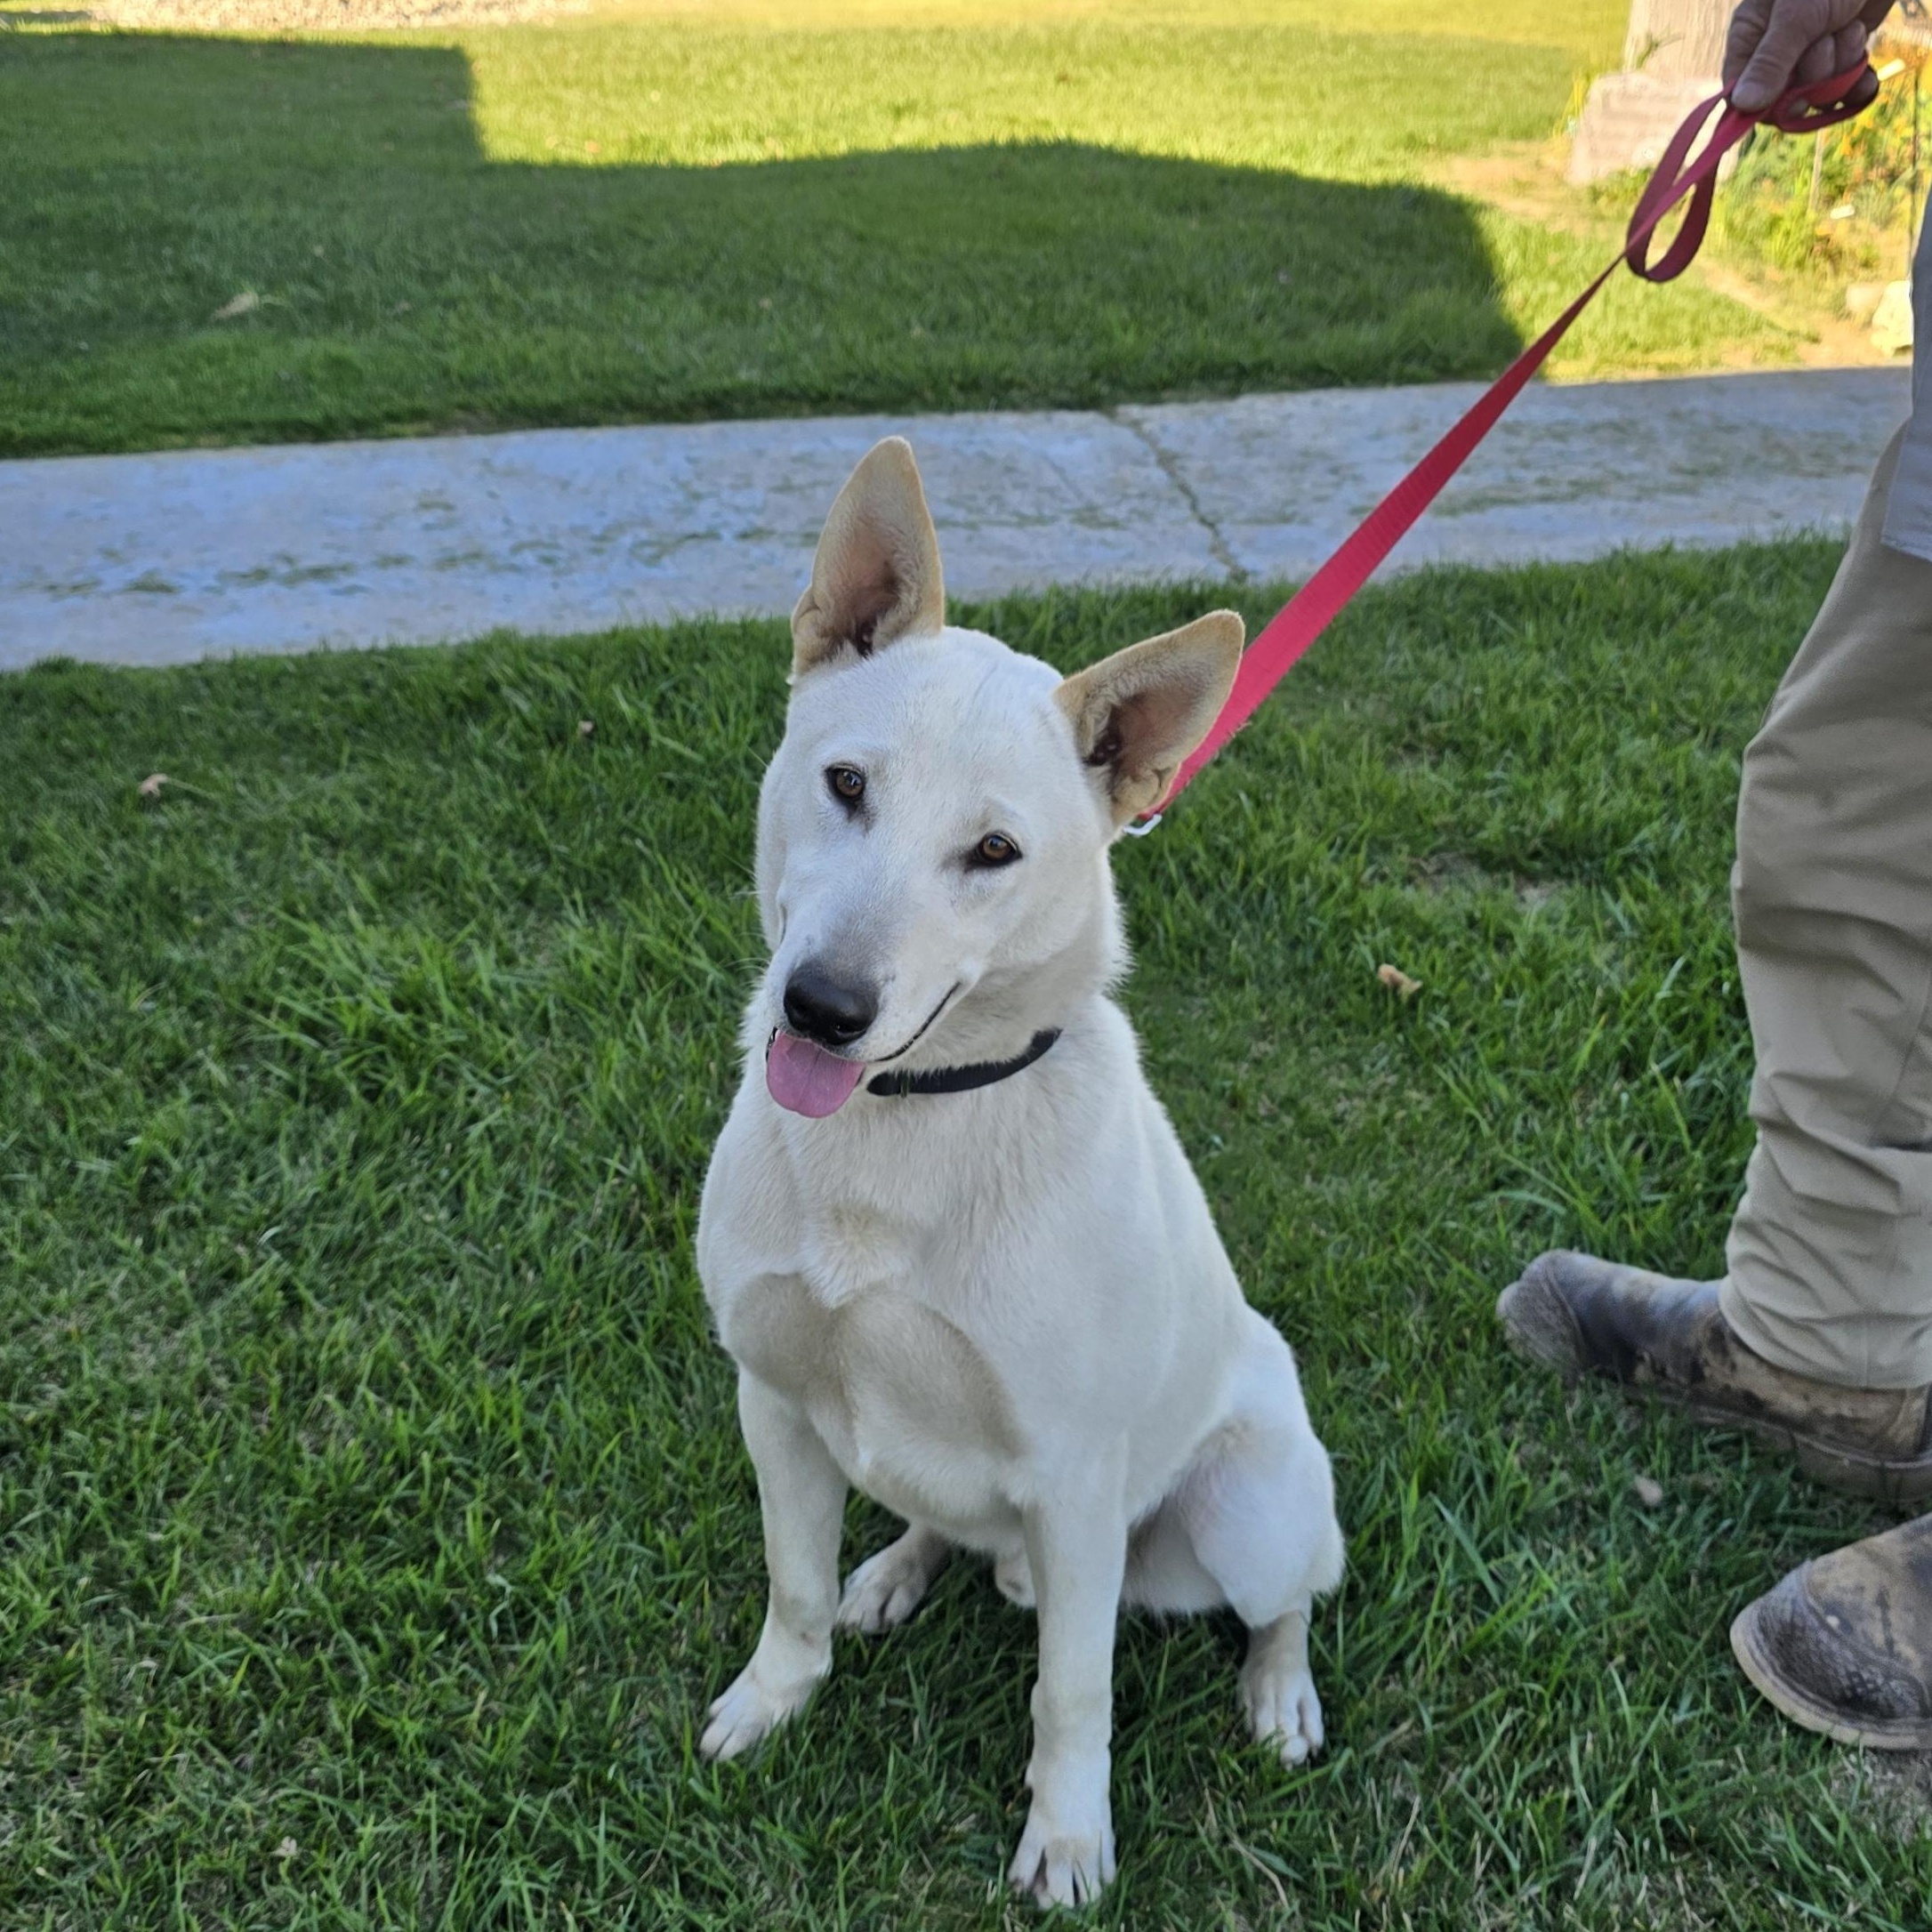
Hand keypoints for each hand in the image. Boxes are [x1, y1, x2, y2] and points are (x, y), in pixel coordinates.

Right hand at [1723, 0, 1893, 111]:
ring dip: (1842, 63)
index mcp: (1751, 38)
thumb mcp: (1796, 17)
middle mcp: (1776, 52)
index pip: (1742, 94)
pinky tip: (1867, 75)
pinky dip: (1859, 83)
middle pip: (1785, 99)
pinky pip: (1845, 90)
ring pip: (1819, 92)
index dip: (1768, 106)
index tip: (1793, 100)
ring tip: (1849, 26)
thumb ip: (1770, 62)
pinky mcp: (1841, 56)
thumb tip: (1744, 105)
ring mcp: (1810, 55)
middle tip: (1826, 39)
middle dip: (1814, 75)